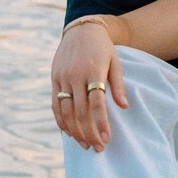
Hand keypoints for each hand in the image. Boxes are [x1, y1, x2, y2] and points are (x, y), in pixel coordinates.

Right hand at [50, 21, 127, 151]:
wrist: (81, 30)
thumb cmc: (102, 48)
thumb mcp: (115, 61)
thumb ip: (118, 84)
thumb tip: (124, 107)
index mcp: (93, 70)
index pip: (96, 103)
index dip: (101, 123)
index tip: (107, 138)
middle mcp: (75, 75)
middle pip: (81, 111)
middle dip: (89, 132)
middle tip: (98, 148)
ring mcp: (62, 78)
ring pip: (65, 111)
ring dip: (75, 131)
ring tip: (85, 144)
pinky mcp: (54, 79)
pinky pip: (55, 105)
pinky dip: (61, 121)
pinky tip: (69, 133)